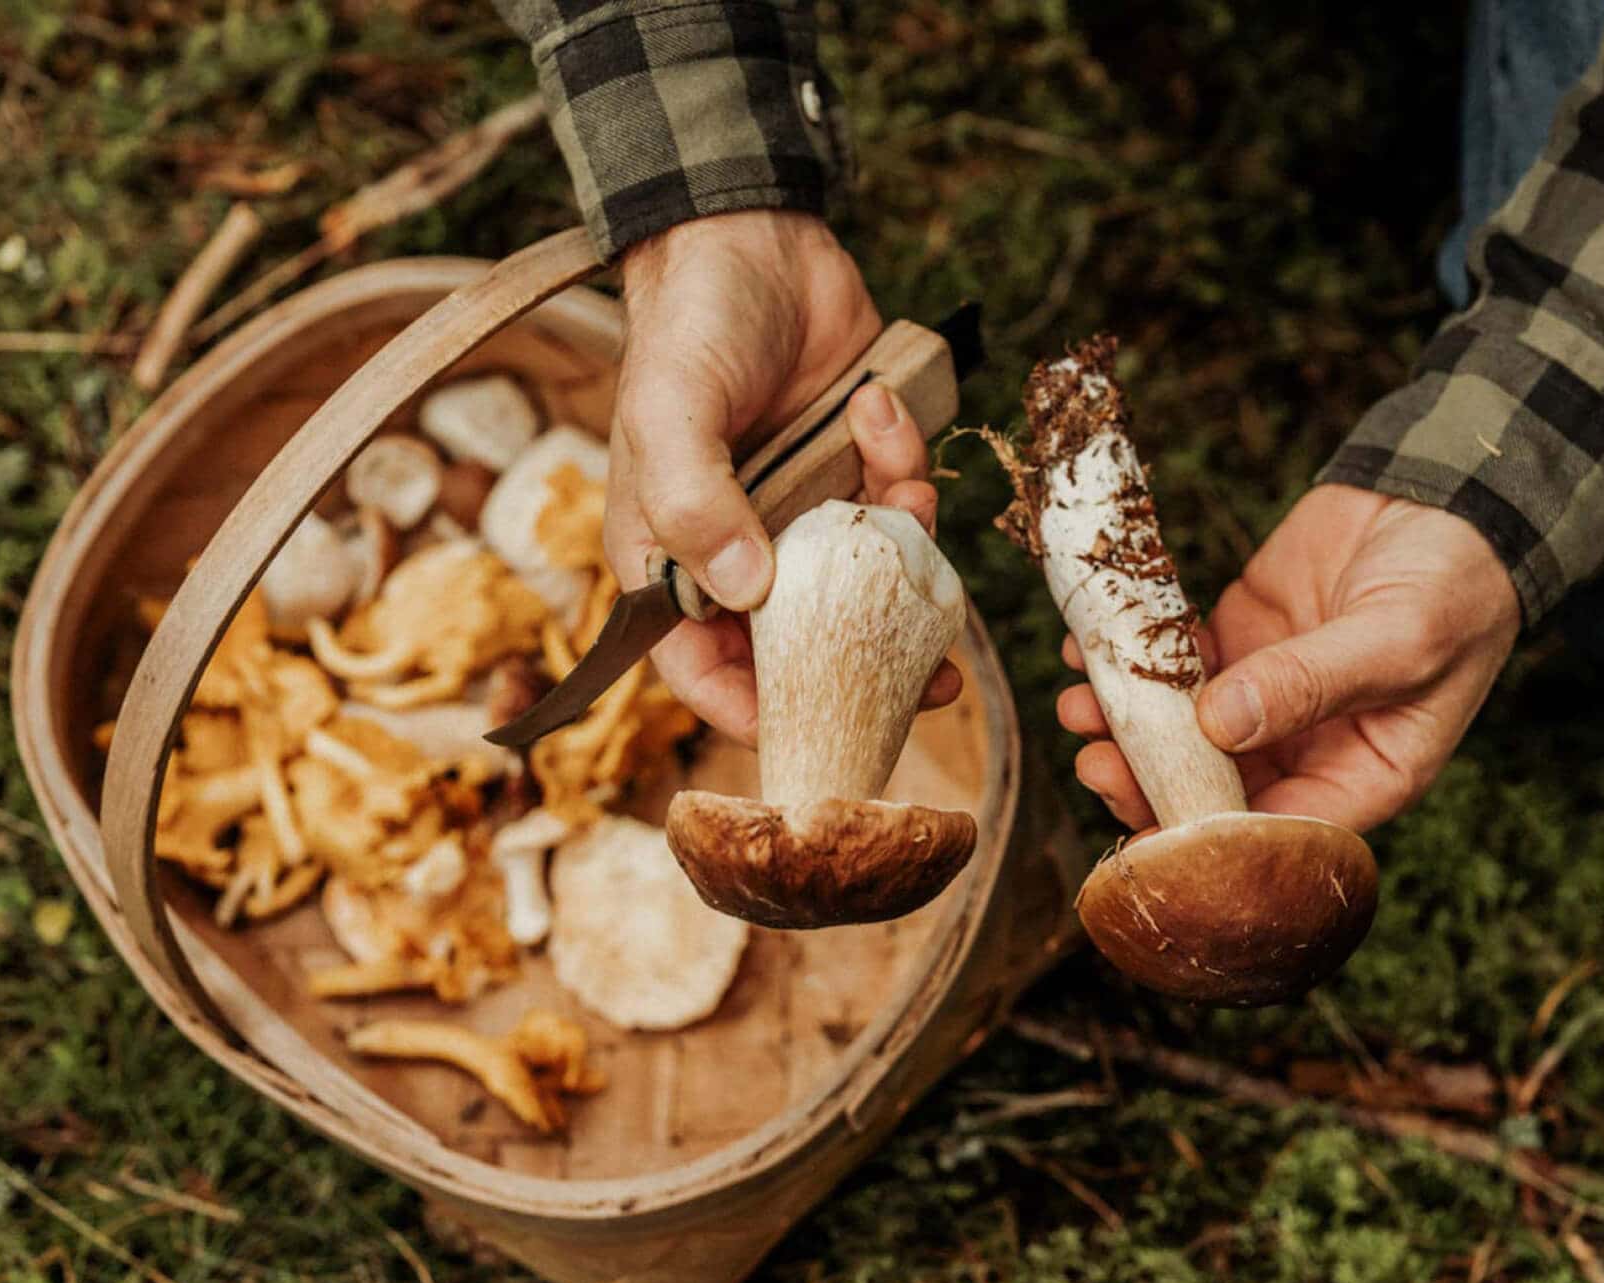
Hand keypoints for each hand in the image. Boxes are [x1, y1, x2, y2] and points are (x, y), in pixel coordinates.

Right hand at [605, 211, 956, 745]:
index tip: (814, 727)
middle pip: (801, 645)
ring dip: (902, 551)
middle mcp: (741, 549)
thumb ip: (695, 503)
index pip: (699, 665)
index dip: (750, 709)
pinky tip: (881, 409)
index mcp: (674, 556)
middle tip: (933, 682)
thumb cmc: (687, 325)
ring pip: (868, 581)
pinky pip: (900, 506)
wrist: (751, 234)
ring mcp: (804, 515)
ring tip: (907, 498)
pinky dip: (907, 467)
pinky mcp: (858, 473)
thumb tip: (745, 592)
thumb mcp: (670, 411)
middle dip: (867, 661)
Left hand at [1058, 485, 1520, 832]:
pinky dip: (1131, 661)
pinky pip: (1171, 666)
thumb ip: (1312, 683)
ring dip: (1124, 726)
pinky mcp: (1234, 643)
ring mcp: (1262, 696)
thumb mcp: (1399, 639)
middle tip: (1094, 762)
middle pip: (1211, 791)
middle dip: (1146, 782)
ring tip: (1078, 705)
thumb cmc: (1455, 584)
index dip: (1211, 843)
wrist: (1444, 497)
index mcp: (1363, 776)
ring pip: (1179, 732)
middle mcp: (1305, 750)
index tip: (1147, 837)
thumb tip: (1221, 726)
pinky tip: (1089, 647)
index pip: (1279, 835)